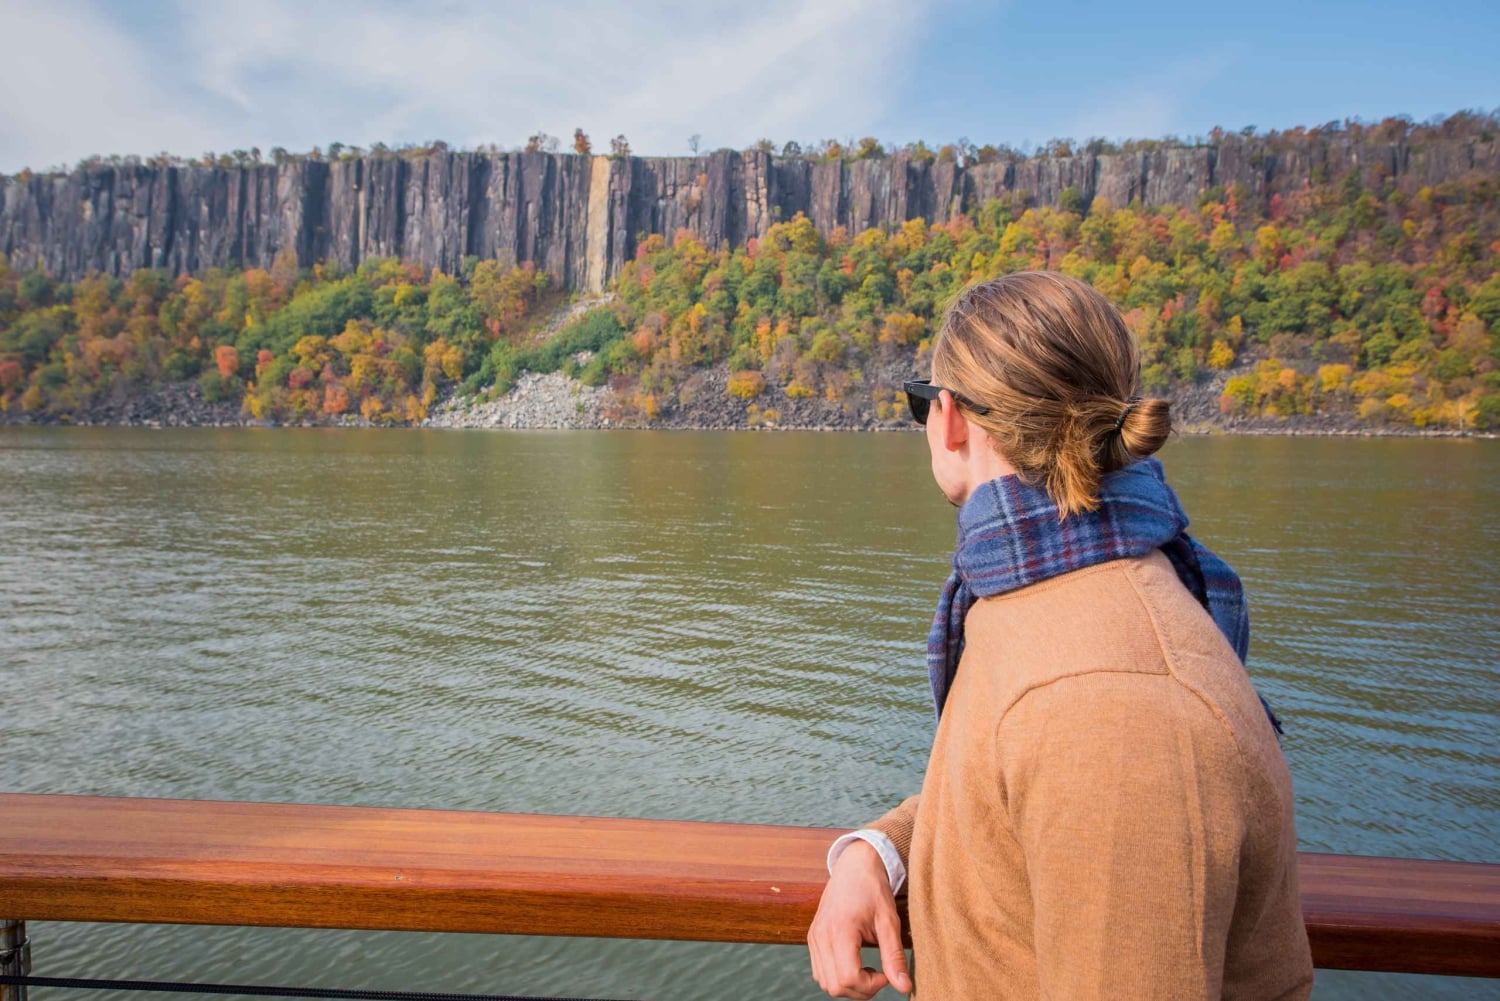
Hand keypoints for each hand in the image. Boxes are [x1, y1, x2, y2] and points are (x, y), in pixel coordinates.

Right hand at [807, 838, 910, 997]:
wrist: (854, 866)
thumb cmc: (873, 890)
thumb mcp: (889, 921)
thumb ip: (894, 956)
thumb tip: (904, 987)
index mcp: (840, 930)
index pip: (848, 978)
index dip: (871, 986)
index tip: (886, 974)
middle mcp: (821, 936)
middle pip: (835, 986)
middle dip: (861, 990)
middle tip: (880, 975)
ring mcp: (814, 937)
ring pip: (825, 983)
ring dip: (848, 986)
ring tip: (867, 969)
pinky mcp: (813, 938)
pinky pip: (820, 972)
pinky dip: (837, 977)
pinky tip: (854, 963)